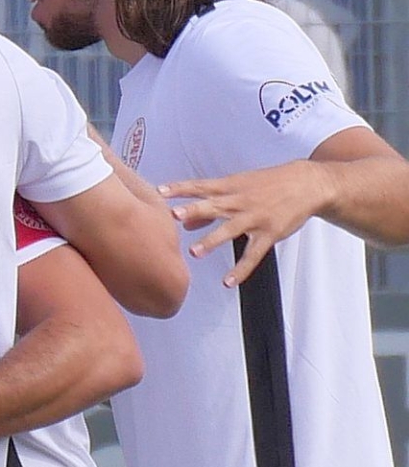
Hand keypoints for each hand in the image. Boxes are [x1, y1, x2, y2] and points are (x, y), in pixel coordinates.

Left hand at [159, 161, 332, 285]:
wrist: (308, 183)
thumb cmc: (268, 183)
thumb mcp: (238, 187)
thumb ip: (208, 205)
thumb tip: (182, 223)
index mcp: (230, 188)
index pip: (200, 186)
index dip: (180, 188)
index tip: (159, 191)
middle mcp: (240, 202)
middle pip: (214, 205)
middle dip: (194, 210)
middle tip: (174, 216)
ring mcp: (255, 218)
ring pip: (231, 230)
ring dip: (212, 240)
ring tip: (194, 253)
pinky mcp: (269, 234)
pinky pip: (253, 255)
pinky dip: (241, 269)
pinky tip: (228, 282)